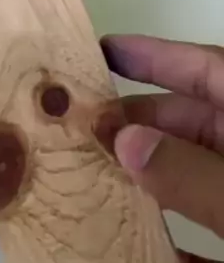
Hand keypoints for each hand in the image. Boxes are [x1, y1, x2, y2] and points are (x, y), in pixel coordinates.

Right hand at [102, 34, 223, 262]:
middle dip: (138, 122)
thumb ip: (189, 171)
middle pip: (191, 124)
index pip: (207, 69)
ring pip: (192, 177)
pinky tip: (135, 247)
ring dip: (148, 178)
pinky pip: (203, 236)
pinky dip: (171, 240)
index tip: (104, 49)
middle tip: (85, 125)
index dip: (156, 54)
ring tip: (94, 174)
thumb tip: (124, 140)